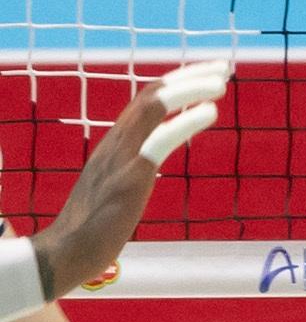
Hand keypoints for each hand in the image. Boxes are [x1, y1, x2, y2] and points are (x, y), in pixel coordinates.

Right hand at [32, 61, 230, 299]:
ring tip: (222, 84)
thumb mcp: (113, 185)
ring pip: (154, 106)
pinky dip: (187, 120)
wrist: (65, 253)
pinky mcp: (129, 177)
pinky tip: (211, 112)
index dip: (178, 82)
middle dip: (190, 76)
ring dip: (191, 89)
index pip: (145, 99)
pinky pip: (160, 139)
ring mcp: (120, 157)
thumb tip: (150, 161)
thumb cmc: (92, 225)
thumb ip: (130, 166)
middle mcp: (115, 143)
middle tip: (225, 68)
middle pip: (152, 93)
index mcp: (113, 144)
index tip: (209, 74)